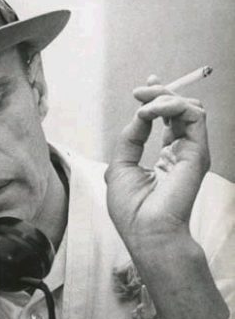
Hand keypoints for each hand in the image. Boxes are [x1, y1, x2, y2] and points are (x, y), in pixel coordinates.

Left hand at [105, 75, 209, 245]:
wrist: (146, 231)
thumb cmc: (131, 208)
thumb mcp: (121, 166)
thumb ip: (131, 138)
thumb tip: (140, 114)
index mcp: (164, 157)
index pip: (167, 120)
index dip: (157, 99)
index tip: (142, 88)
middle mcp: (180, 152)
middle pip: (179, 110)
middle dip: (159, 93)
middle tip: (140, 91)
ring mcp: (191, 151)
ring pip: (189, 108)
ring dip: (164, 99)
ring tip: (144, 107)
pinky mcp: (198, 152)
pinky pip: (193, 115)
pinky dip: (171, 106)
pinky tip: (151, 112)